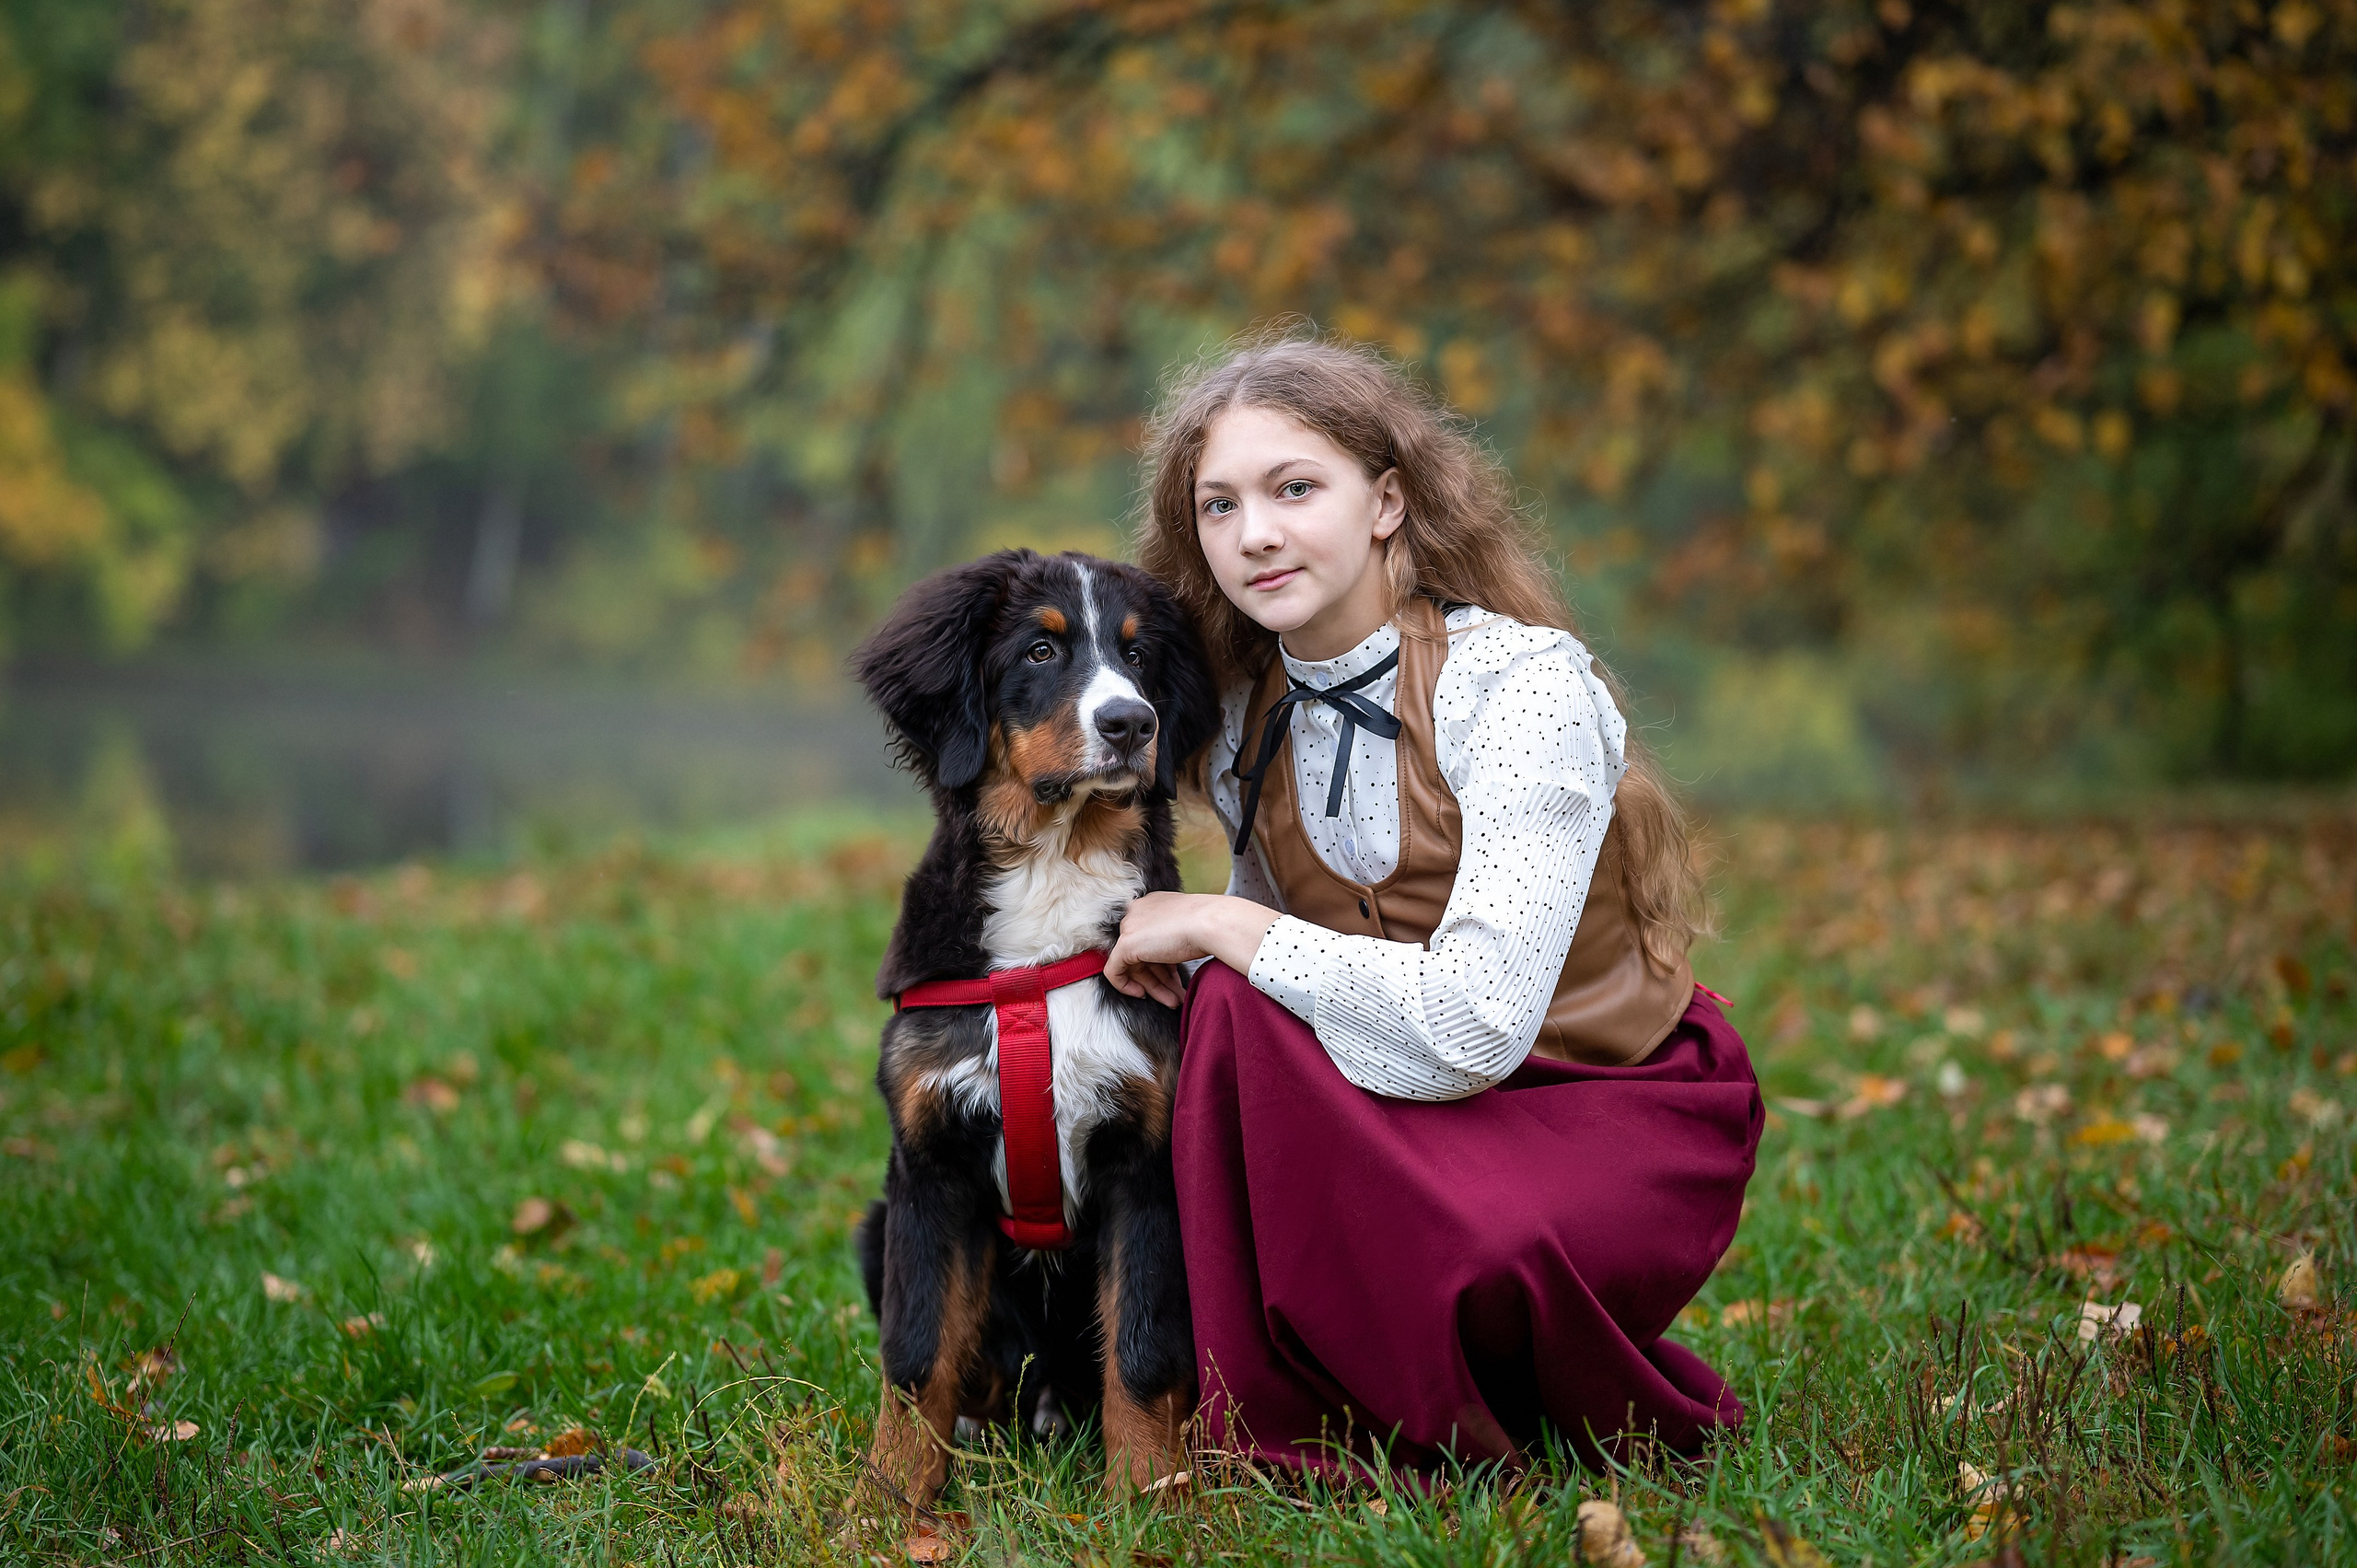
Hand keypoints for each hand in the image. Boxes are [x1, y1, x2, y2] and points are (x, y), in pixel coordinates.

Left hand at [1106, 892, 1281, 1008]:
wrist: (1213, 923)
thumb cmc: (1211, 925)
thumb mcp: (1191, 928)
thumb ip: (1175, 939)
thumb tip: (1172, 957)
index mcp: (1153, 904)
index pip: (1150, 938)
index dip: (1163, 962)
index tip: (1176, 977)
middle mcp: (1138, 911)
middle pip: (1142, 953)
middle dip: (1159, 978)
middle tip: (1176, 996)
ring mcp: (1130, 927)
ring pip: (1133, 965)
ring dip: (1154, 987)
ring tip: (1174, 1001)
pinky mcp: (1125, 944)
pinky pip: (1114, 971)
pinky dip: (1126, 986)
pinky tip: (1142, 995)